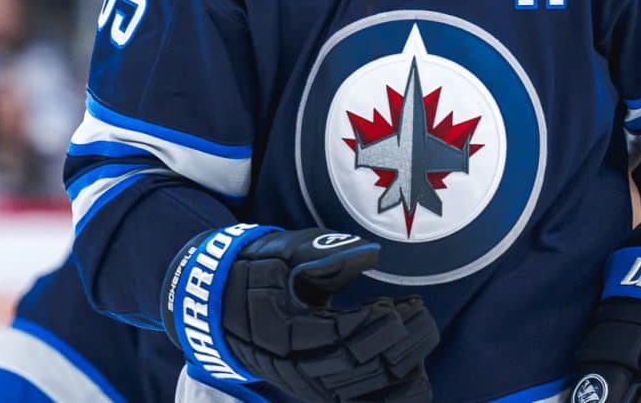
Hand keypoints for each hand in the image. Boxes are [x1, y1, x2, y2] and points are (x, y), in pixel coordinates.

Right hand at [162, 225, 438, 401]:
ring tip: (421, 340)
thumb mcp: (281, 253)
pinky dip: (389, 397)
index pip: (343, 336)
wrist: (218, 307)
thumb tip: (371, 255)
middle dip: (401, 344)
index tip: (403, 304)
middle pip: (360, 367)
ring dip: (401, 373)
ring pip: (363, 395)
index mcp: (286, 329)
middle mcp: (297, 366)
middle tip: (422, 315)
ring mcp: (307, 385)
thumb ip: (325, 253)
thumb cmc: (254, 272)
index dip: (378, 324)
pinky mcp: (316, 392)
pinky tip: (416, 380)